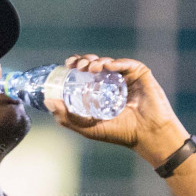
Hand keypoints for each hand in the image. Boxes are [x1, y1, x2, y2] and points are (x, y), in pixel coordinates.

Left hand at [44, 54, 185, 164]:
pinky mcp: (141, 74)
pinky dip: (116, 62)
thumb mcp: (88, 128)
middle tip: (77, 65)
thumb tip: (47, 101)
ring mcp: (127, 77)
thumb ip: (67, 118)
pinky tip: (107, 66)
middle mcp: (113, 82)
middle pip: (95, 64)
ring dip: (97, 61)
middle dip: (84, 60)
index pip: (85, 74)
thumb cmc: (121, 133)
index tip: (68, 65)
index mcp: (100, 91)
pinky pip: (126, 63)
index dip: (76, 66)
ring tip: (90, 68)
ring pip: (109, 61)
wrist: (148, 135)